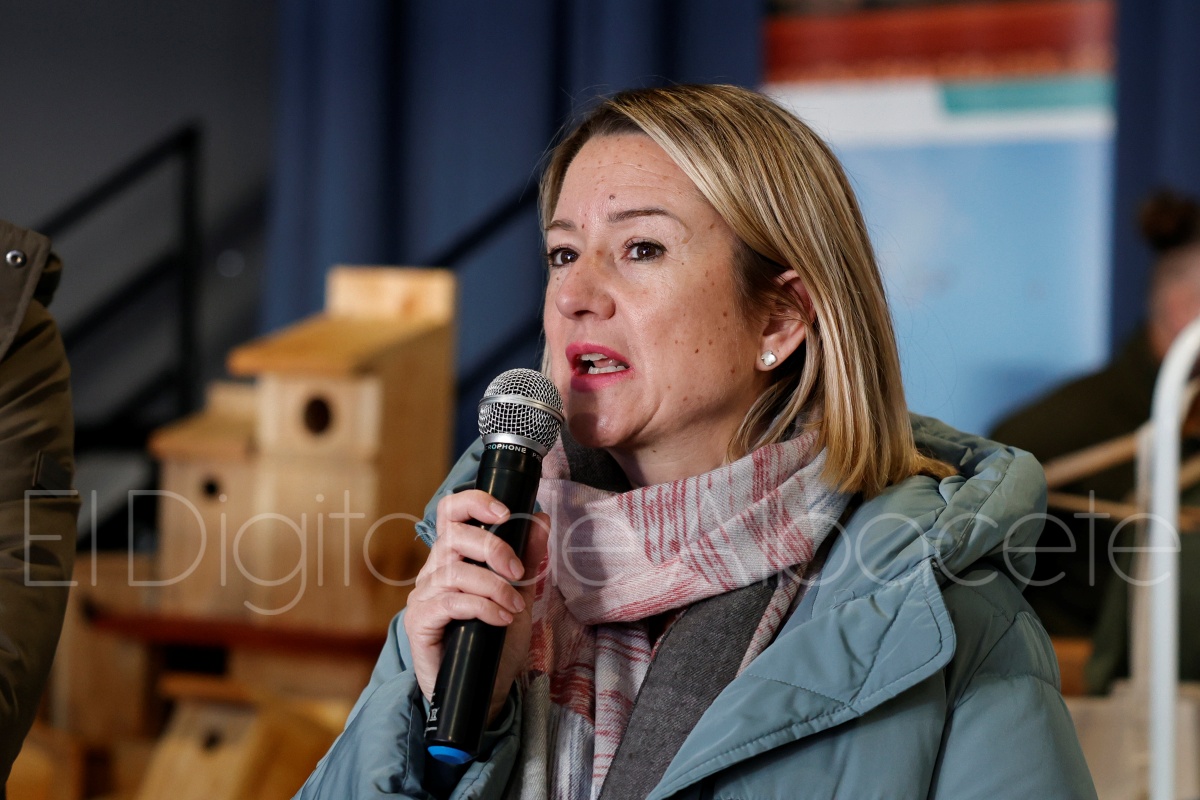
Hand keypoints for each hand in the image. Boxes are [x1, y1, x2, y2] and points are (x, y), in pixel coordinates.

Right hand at [404, 489, 549, 723]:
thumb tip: (540, 519)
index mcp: (455, 556)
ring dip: (493, 586)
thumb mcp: (519, 594)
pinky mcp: (419, 621)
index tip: (505, 513)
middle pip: (454, 536)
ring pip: (454, 570)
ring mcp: (423, 595)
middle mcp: (434, 570)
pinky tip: (500, 619)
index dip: (474, 502)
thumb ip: (527, 558)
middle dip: (493, 548)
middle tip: (517, 573)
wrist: (483, 692)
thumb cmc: (496, 641)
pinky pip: (449, 602)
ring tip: (514, 606)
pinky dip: (482, 607)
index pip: (451, 512)